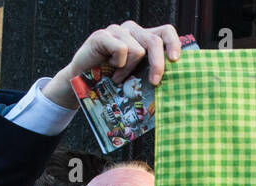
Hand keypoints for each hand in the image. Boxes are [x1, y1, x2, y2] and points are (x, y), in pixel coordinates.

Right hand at [42, 21, 182, 109]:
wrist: (80, 84)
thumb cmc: (110, 83)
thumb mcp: (135, 77)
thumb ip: (150, 73)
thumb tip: (172, 84)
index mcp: (143, 38)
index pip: (165, 31)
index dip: (174, 43)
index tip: (175, 60)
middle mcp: (132, 30)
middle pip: (155, 40)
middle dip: (157, 64)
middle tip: (154, 82)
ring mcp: (117, 31)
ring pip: (137, 49)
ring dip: (129, 69)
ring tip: (118, 77)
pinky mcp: (103, 35)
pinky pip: (121, 49)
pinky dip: (118, 64)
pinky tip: (110, 69)